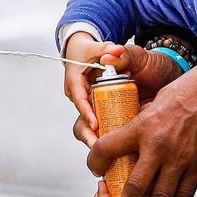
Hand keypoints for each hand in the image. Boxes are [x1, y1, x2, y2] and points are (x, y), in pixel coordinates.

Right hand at [62, 31, 111, 145]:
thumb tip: (115, 52)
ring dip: (99, 139)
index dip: (86, 113)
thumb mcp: (105, 45)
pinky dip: (109, 135)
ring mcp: (91, 105)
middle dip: (89, 135)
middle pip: (81, 120)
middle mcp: (81, 96)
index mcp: (76, 80)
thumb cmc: (95, 49)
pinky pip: (101, 126)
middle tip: (100, 146)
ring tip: (112, 151)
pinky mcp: (99, 111)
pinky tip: (120, 146)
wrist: (102, 52)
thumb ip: (112, 48)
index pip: (79, 99)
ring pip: (90, 128)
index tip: (96, 124)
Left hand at [86, 33, 196, 196]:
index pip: (107, 149)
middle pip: (134, 188)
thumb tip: (130, 137)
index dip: (94, 162)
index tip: (96, 167)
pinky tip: (165, 194)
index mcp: (144, 126)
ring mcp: (181, 160)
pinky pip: (183, 194)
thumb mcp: (157, 101)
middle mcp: (160, 147)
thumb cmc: (193, 88)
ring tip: (141, 195)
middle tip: (115, 192)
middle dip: (121, 196)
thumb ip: (143, 122)